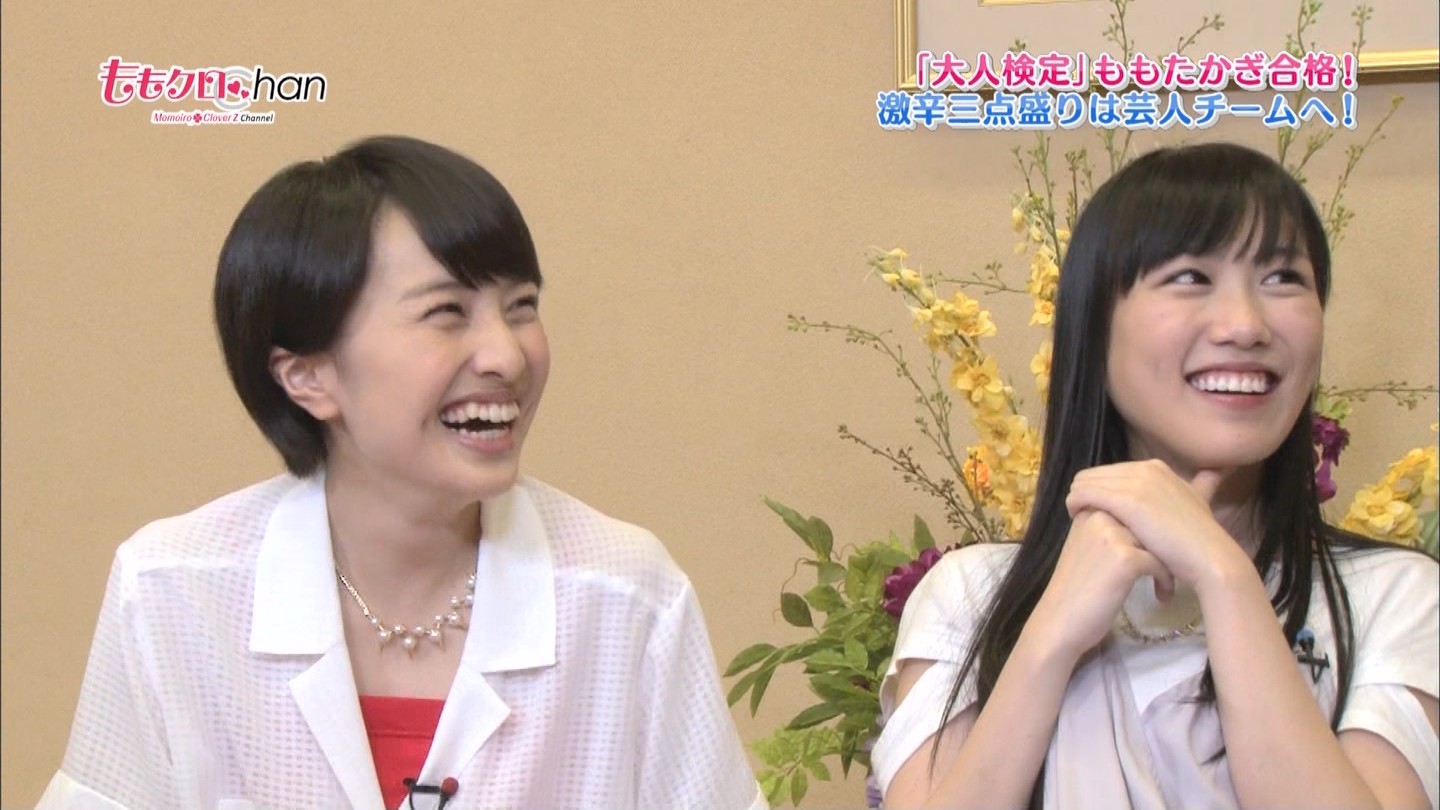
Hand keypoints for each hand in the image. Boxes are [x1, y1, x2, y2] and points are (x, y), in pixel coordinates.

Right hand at [1030, 507, 1174, 659]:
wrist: (1058, 622)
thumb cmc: (1072, 591)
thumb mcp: (1085, 549)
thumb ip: (1105, 531)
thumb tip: (1139, 526)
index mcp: (1088, 511)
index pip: (1130, 509)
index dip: (1145, 531)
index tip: (1150, 553)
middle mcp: (1098, 516)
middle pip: (1145, 523)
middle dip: (1158, 546)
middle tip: (1161, 570)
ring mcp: (1111, 535)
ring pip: (1156, 541)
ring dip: (1166, 563)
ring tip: (1163, 584)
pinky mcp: (1125, 558)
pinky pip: (1159, 562)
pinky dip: (1165, 580)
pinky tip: (1162, 596)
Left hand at [1064, 460, 1251, 592]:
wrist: (1210, 558)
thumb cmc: (1199, 539)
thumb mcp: (1199, 503)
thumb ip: (1201, 486)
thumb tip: (1214, 472)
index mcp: (1157, 468)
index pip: (1112, 471)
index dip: (1100, 488)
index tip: (1097, 508)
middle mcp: (1147, 468)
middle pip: (1095, 473)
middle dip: (1086, 492)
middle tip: (1082, 514)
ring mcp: (1138, 482)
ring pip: (1085, 481)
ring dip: (1078, 499)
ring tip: (1078, 519)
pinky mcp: (1128, 500)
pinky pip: (1084, 493)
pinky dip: (1075, 503)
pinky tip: (1076, 518)